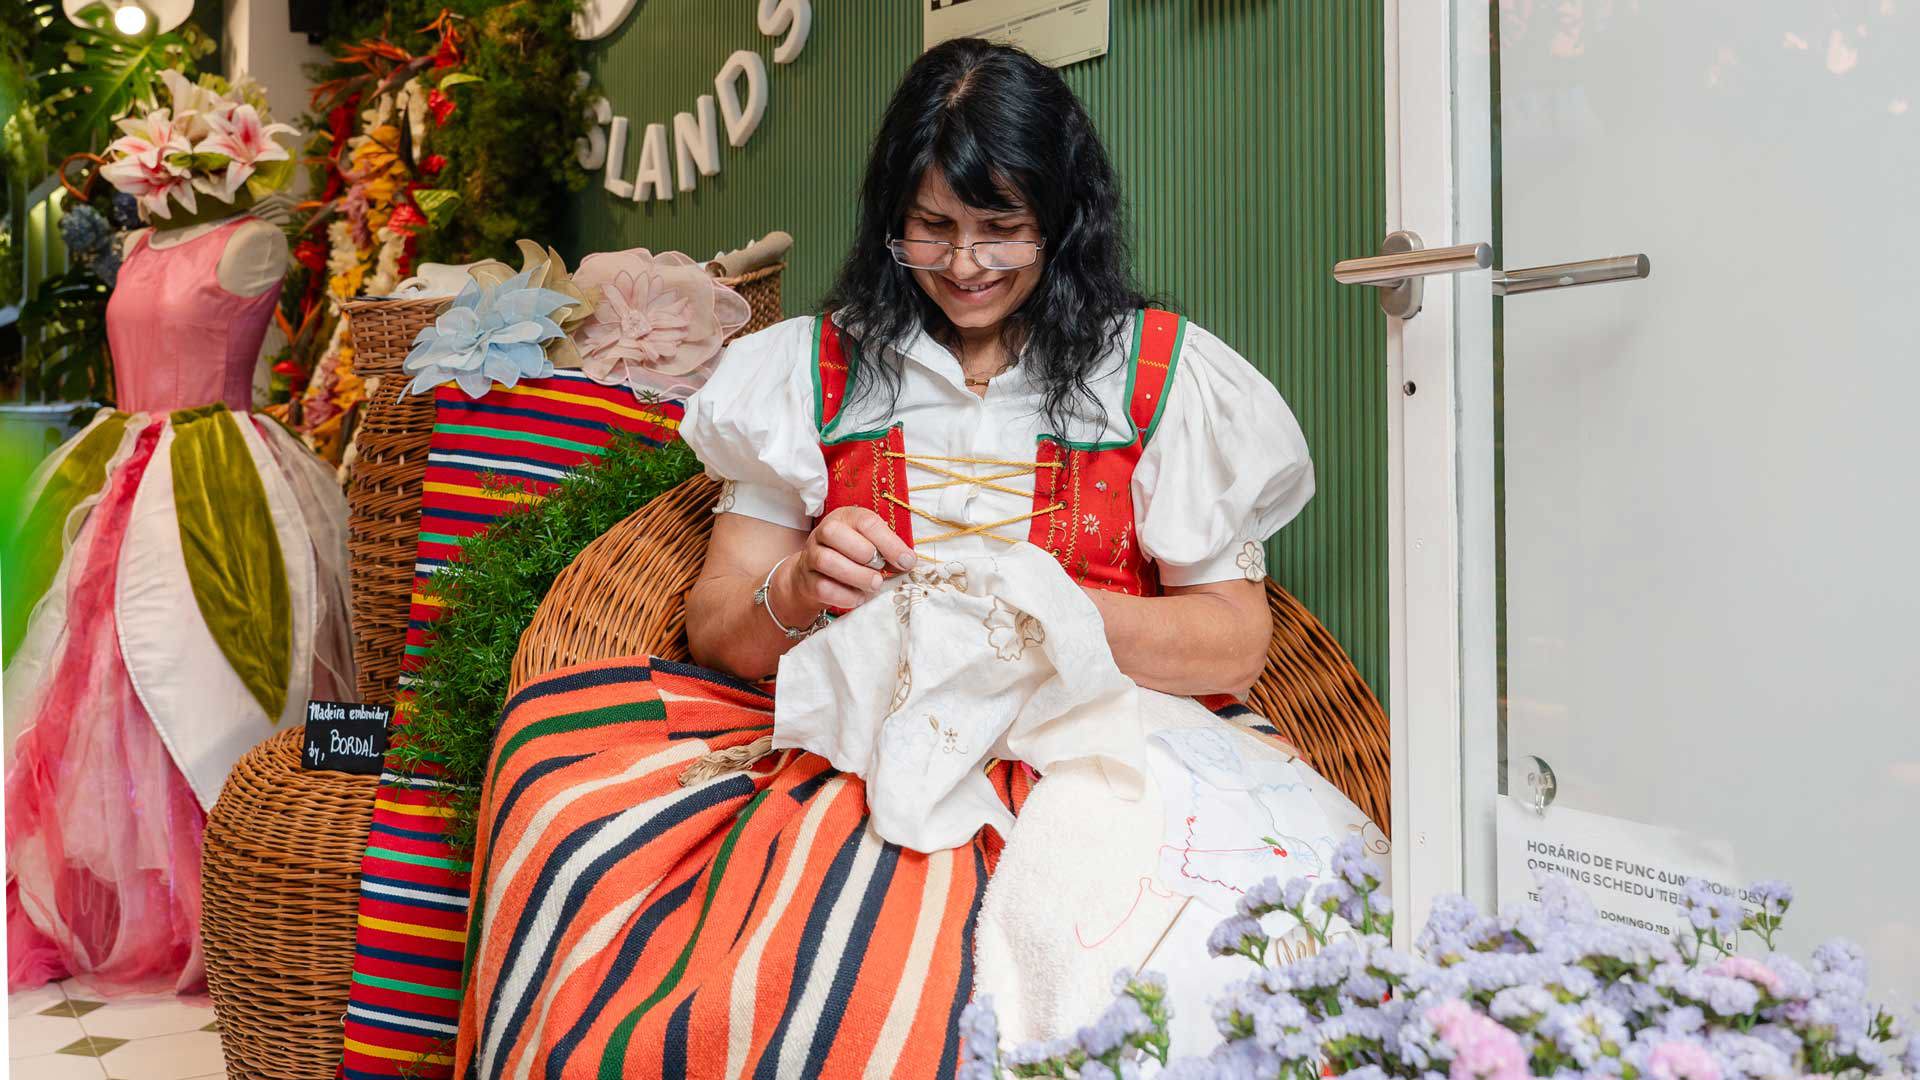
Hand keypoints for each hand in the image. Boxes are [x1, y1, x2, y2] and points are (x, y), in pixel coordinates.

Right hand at [772, 507, 915, 616]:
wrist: (815, 576)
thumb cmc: (852, 556)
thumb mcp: (871, 544)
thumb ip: (888, 549)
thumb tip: (908, 561)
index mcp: (846, 518)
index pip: (865, 522)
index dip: (889, 543)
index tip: (907, 562)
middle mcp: (824, 532)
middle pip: (835, 534)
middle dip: (865, 555)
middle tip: (882, 571)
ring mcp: (811, 556)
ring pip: (827, 561)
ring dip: (857, 576)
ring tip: (874, 584)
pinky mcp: (807, 581)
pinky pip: (823, 588)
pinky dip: (846, 596)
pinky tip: (859, 597)